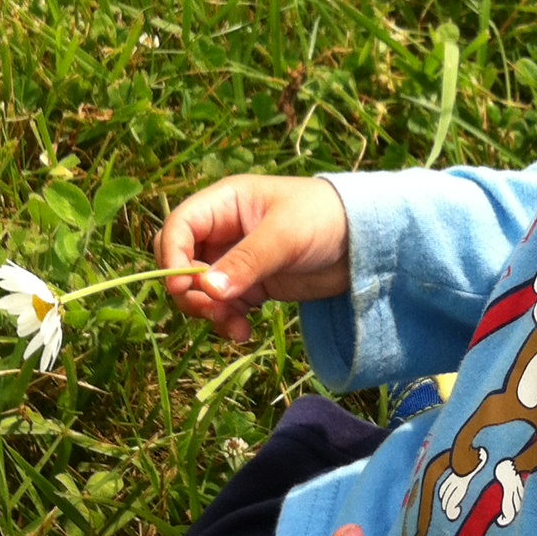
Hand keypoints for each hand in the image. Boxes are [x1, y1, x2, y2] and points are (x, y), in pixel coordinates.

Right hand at [155, 174, 349, 343]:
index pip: (179, 227)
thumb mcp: (286, 236)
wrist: (365, 243)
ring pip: (199, 290)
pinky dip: (227, 321)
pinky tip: (244, 332)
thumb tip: (208, 290)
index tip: (180, 287)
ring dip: (209, 311)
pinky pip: (224, 306)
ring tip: (235, 325)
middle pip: (181, 262)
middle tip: (211, 310)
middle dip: (188, 290)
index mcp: (225, 203)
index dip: (171, 256)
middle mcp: (223, 231)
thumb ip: (247, 262)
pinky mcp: (251, 286)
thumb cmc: (326, 220)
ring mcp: (236, 260)